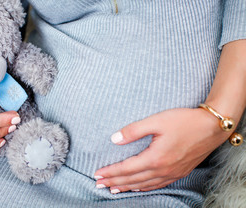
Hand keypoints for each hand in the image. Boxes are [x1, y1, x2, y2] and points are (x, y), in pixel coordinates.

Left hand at [94, 108, 229, 192]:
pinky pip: (156, 185)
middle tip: (99, 184)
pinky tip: (137, 187)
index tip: (97, 174)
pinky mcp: (178, 172)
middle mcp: (162, 170)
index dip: (110, 172)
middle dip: (114, 182)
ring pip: (143, 185)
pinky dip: (143, 188)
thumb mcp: (157, 121)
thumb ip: (134, 130)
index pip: (126, 169)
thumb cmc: (184, 121)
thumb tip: (114, 139)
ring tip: (112, 189)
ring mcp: (171, 173)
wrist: (211, 127)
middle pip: (132, 180)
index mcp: (155, 158)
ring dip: (126, 187)